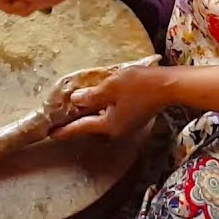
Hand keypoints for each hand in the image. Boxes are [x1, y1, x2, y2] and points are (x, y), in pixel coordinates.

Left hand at [51, 64, 168, 139]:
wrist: (169, 86)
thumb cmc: (139, 84)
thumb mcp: (111, 87)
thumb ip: (91, 96)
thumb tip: (75, 101)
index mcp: (108, 125)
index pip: (80, 128)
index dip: (64, 130)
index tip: (49, 134)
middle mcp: (116, 131)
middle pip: (91, 128)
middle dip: (76, 123)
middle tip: (60, 119)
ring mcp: (127, 127)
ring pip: (102, 123)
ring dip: (89, 117)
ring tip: (77, 110)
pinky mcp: (134, 119)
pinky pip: (112, 118)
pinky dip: (102, 112)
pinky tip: (99, 103)